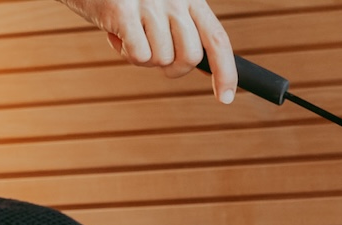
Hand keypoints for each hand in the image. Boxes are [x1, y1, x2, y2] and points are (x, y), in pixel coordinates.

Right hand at [58, 0, 236, 102]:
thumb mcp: (163, 7)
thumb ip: (184, 33)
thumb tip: (208, 69)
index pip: (218, 39)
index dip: (226, 72)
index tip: (225, 98)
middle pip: (190, 57)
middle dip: (173, 67)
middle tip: (152, 52)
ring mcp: (149, 2)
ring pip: (162, 60)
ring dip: (143, 57)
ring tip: (129, 33)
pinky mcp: (123, 11)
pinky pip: (139, 57)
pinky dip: (127, 53)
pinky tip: (115, 33)